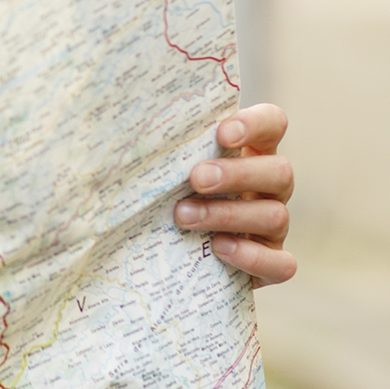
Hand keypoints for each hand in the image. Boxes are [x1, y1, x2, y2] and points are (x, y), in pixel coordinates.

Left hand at [173, 103, 295, 284]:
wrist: (171, 260)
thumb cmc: (163, 198)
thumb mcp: (162, 172)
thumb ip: (155, 151)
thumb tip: (106, 133)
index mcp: (249, 154)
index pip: (272, 124)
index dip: (255, 124)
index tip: (222, 133)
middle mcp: (268, 188)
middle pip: (280, 171)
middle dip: (237, 174)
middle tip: (196, 179)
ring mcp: (273, 227)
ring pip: (275, 215)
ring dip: (229, 215)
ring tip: (184, 216)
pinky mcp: (271, 264)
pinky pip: (282, 264)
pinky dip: (252, 256)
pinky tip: (217, 249)